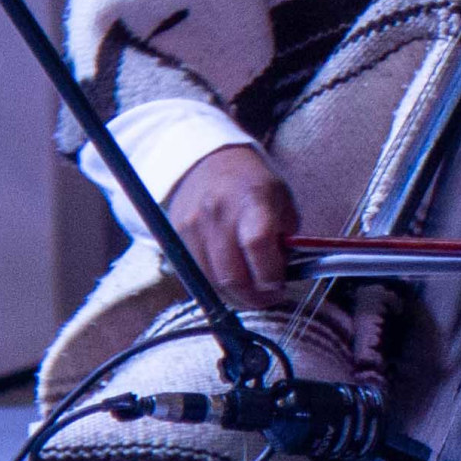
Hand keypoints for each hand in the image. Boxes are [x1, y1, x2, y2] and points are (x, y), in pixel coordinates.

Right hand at [169, 143, 297, 304]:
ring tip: (251, 290)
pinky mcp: (175, 236)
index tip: (279, 286)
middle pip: (232, 274)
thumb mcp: (283, 203)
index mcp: (252, 200)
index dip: (269, 275)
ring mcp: (192, 225)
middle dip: (254, 297)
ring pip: (212, 282)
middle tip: (268, 298)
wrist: (209, 162)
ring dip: (234, 296)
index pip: (257, 244)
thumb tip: (280, 278)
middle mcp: (218, 213)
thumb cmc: (254, 184)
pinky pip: (195, 275)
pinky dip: (214, 284)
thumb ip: (285, 241)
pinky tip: (230, 276)